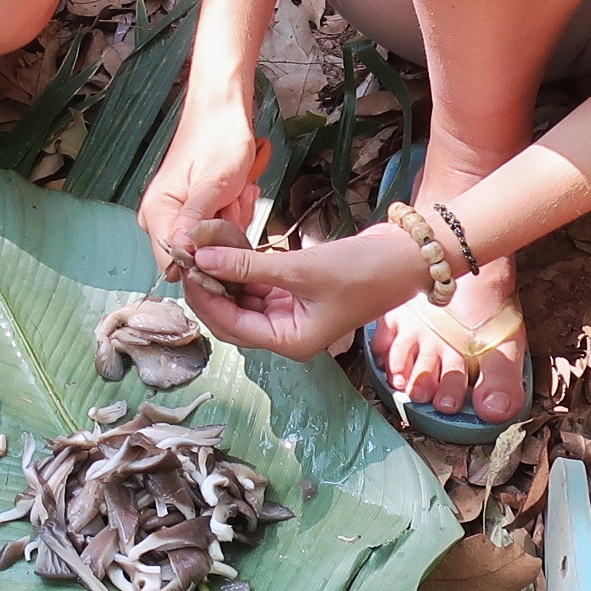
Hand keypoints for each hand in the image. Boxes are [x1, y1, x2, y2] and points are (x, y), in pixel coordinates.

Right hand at [138, 99, 267, 277]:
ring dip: (231, 225)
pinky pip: (215, 232)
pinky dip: (232, 218)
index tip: (225, 239)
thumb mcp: (212, 184)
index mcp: (156, 211)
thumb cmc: (218, 140)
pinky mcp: (192, 213)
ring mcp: (176, 216)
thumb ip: (195, 221)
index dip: (202, 260)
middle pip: (194, 255)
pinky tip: (236, 196)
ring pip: (209, 245)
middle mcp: (160, 218)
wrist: (223, 113)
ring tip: (235, 195)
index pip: (172, 261)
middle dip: (222, 237)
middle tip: (232, 203)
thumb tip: (181, 252)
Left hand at [182, 221, 430, 362]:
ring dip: (223, 276)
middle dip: (209, 289)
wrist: (404, 257)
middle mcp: (286, 334)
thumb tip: (203, 258)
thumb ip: (249, 265)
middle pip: (231, 317)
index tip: (186, 268)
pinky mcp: (295, 292)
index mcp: (289, 342)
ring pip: (242, 299)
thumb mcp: (301, 268)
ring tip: (203, 248)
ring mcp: (290, 313)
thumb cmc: (362, 272)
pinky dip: (242, 269)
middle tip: (188, 256)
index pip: (231, 325)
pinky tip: (228, 247)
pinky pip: (258, 285)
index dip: (205, 298)